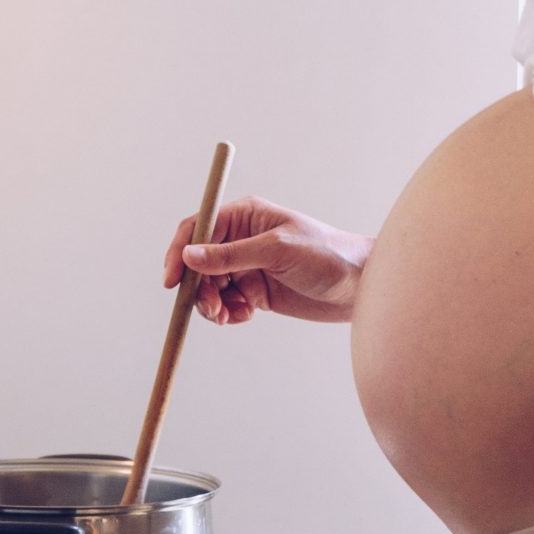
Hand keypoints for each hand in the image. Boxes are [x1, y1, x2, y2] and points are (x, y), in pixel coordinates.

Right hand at [158, 195, 369, 324]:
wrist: (361, 286)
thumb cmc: (328, 255)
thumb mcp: (277, 251)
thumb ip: (231, 255)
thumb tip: (189, 255)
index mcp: (245, 216)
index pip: (197, 228)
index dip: (179, 252)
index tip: (172, 281)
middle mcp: (241, 239)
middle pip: (198, 261)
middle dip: (197, 287)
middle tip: (211, 309)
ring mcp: (248, 266)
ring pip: (209, 286)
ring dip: (211, 304)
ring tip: (229, 316)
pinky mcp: (256, 290)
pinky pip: (226, 303)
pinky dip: (228, 313)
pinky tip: (244, 316)